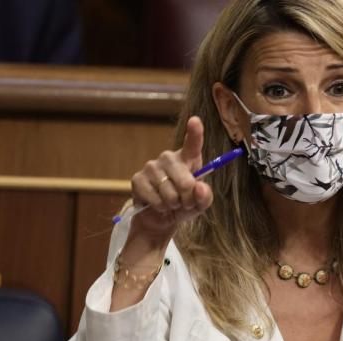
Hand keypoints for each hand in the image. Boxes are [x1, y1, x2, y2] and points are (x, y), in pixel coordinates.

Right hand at [128, 115, 213, 240]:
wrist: (161, 217)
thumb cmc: (184, 205)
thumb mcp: (201, 203)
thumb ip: (205, 196)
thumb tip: (198, 187)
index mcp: (187, 159)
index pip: (192, 144)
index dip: (195, 132)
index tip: (195, 120)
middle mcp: (168, 158)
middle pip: (186, 182)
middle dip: (188, 199)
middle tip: (184, 202)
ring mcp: (151, 166)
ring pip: (170, 194)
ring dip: (174, 205)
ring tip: (171, 203)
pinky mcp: (137, 179)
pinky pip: (156, 199)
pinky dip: (161, 208)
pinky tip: (158, 204)